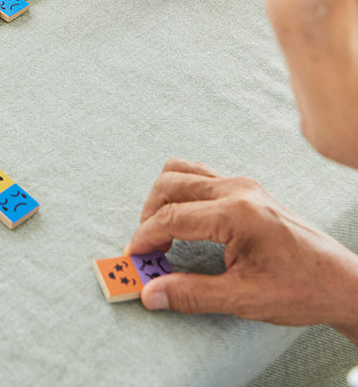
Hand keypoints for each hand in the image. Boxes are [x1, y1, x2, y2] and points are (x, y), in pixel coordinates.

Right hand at [124, 159, 357, 340]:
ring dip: (163, 199)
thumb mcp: (244, 299)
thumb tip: (152, 293)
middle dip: (149, 215)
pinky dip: (180, 193)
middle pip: (171, 185)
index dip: (146, 237)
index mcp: (237, 213)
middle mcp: (237, 189)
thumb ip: (192, 293)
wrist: (342, 283)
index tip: (134, 257)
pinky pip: (199, 176)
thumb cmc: (302, 289)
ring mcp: (243, 184)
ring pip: (182, 172)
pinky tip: (183, 221)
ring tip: (160, 232)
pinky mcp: (246, 188)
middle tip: (146, 248)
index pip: (173, 217)